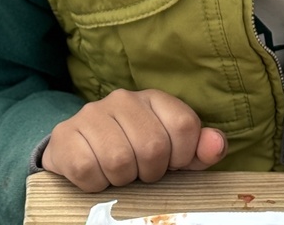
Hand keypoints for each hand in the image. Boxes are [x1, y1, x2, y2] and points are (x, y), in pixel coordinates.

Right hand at [41, 88, 227, 190]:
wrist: (78, 150)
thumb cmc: (133, 152)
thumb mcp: (171, 151)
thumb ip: (198, 149)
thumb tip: (217, 145)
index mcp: (154, 99)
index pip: (183, 125)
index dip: (181, 156)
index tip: (170, 164)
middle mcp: (124, 99)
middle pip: (153, 146)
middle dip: (150, 172)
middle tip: (140, 172)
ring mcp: (93, 114)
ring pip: (119, 160)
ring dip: (121, 180)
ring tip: (118, 174)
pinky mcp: (66, 136)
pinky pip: (88, 171)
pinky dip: (95, 184)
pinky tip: (95, 175)